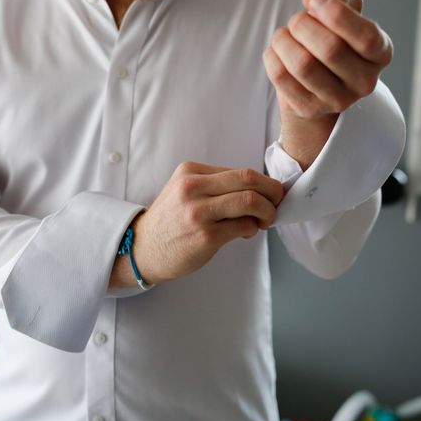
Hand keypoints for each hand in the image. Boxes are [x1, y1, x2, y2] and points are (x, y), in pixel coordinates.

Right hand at [126, 162, 283, 284]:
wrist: (142, 249)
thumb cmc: (170, 221)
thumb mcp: (185, 191)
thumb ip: (216, 186)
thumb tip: (258, 189)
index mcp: (190, 172)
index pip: (240, 172)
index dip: (264, 183)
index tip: (271, 194)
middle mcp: (193, 188)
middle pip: (249, 180)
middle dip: (273, 192)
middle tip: (277, 204)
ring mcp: (198, 212)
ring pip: (250, 201)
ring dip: (268, 212)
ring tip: (265, 220)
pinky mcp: (205, 236)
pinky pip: (243, 227)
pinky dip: (253, 229)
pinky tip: (246, 232)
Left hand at [263, 0, 392, 119]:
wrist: (315, 85)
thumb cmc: (332, 38)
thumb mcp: (342, 10)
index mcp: (380, 53)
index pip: (366, 36)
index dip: (336, 14)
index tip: (312, 0)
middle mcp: (364, 81)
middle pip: (330, 49)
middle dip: (303, 25)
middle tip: (296, 20)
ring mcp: (337, 100)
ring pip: (303, 64)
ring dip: (284, 40)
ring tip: (282, 35)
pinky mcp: (308, 109)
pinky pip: (282, 77)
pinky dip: (272, 57)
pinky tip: (277, 53)